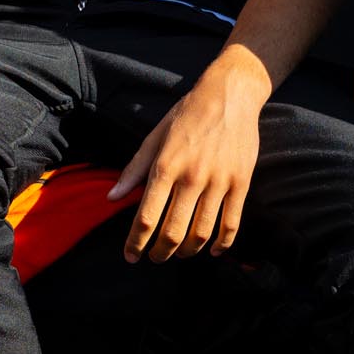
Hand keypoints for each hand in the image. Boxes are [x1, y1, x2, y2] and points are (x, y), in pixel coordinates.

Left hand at [107, 72, 261, 262]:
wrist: (229, 95)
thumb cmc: (186, 115)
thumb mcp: (155, 137)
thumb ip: (133, 169)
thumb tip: (112, 198)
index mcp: (165, 166)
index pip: (146, 217)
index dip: (135, 243)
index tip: (131, 256)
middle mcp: (192, 177)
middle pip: (173, 232)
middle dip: (160, 253)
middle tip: (155, 258)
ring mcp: (219, 181)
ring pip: (202, 232)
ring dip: (188, 251)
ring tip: (179, 254)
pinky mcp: (241, 183)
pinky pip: (231, 223)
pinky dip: (221, 244)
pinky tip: (212, 249)